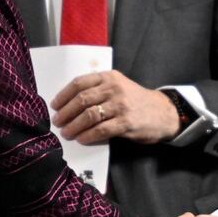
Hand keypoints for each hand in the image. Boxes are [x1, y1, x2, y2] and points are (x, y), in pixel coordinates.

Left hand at [50, 70, 179, 143]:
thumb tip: (69, 103)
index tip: (54, 105)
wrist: (162, 112)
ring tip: (66, 133)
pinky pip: (101, 130)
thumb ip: (98, 89)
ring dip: (74, 126)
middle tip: (57, 122)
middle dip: (66, 112)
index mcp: (109, 77)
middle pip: (82, 100)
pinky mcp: (126, 123)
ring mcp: (121, 105)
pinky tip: (81, 139)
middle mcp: (114, 88)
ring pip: (89, 115)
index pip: (80, 83)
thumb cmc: (135, 100)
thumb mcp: (119, 85)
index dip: (64, 95)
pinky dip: (88, 135)